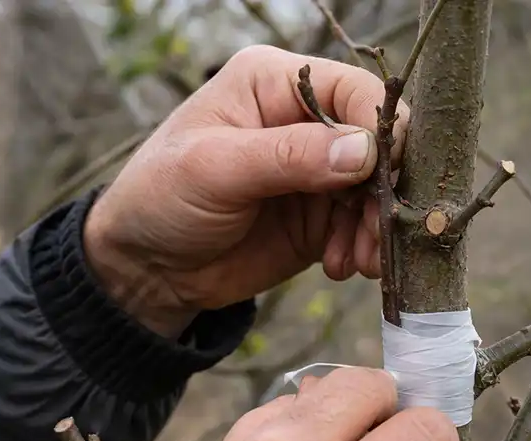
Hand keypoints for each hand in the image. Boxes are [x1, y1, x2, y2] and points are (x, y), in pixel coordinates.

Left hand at [83, 45, 409, 336]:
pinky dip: (365, 248)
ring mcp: (317, 169)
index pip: (354, 91)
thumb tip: (365, 150)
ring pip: (380, 189)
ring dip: (378, 226)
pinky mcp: (322, 216)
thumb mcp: (214, 169)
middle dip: (384, 189)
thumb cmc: (161, 198)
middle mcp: (305, 119)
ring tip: (357, 261)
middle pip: (380, 141)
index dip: (380, 129)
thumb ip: (288, 156)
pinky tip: (341, 267)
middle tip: (376, 233)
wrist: (146, 268)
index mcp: (275, 82)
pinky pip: (366, 226)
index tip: (380, 177)